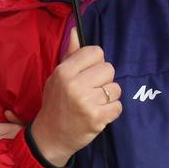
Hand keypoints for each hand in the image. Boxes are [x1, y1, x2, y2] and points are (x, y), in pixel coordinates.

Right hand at [28, 29, 120, 167]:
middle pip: (109, 69)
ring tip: (94, 104)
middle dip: (103, 80)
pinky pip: (118, 106)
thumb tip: (75, 30)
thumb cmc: (55, 103)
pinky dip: (112, 111)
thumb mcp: (57, 77)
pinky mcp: (97, 118)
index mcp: (64, 71)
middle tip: (91, 92)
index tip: (88, 74)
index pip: (96, 52)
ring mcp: (86, 102)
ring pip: (116, 88)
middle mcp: (75, 85)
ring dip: (109, 97)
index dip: (95, 63)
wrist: (50, 137)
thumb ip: (70, 54)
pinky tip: (99, 114)